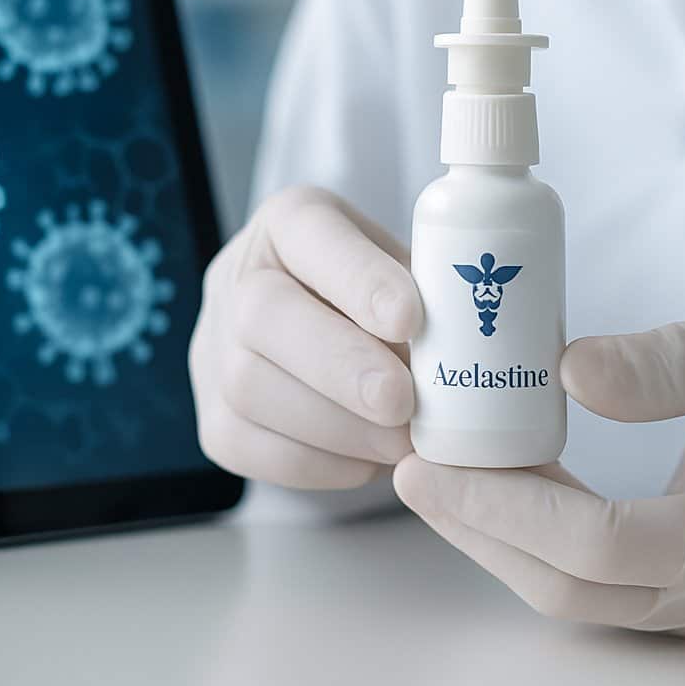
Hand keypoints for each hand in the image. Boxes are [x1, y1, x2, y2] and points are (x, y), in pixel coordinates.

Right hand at [190, 187, 421, 488]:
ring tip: (401, 441)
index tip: (411, 319)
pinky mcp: (211, 416)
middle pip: (263, 315)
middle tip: (403, 402)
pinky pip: (247, 446)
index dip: (358, 278)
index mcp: (290, 222)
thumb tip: (472, 346)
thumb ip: (432, 295)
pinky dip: (317, 462)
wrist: (321, 334)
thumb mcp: (408, 270)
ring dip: (337, 426)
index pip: (311, 232)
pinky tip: (368, 461)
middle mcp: (238, 276)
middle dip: (339, 364)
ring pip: (250, 388)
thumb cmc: (382, 300)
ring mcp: (212, 348)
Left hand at [394, 301, 684, 642]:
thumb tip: (564, 369)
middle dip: (482, 528)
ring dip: (498, 534)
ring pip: (577, 592)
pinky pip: (595, 579)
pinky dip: (536, 532)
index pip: (606, 548)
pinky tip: (496, 479)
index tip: (432, 461)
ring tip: (435, 468)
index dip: (509, 508)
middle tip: (411, 465)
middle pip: (575, 588)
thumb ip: (672, 360)